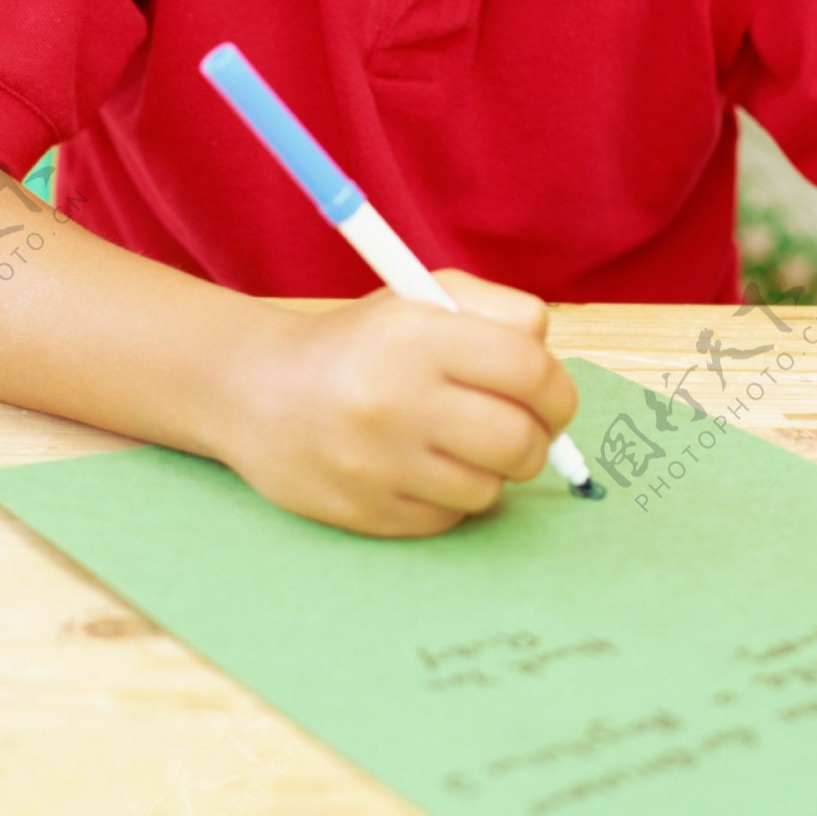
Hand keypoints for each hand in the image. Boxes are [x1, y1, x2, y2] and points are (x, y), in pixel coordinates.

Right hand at [222, 269, 579, 536]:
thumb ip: (500, 313)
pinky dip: (450, 497)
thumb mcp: (422, 296)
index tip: (550, 398)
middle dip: (537, 440)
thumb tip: (553, 367)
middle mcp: (394, 399)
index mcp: (416, 335)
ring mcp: (377, 463)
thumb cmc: (361, 342)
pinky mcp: (365, 512)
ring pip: (490, 489)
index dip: (556, 390)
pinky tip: (420, 468)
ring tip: (458, 444)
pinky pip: (449, 518)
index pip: (529, 371)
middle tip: (521, 430)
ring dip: (490, 470)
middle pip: (519, 441)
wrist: (260, 391)